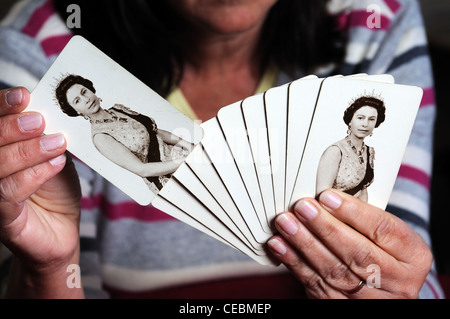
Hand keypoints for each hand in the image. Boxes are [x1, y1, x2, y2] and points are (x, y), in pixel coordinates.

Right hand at [0, 88, 81, 296]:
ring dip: (27, 151)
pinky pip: (8, 192)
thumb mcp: (56, 155)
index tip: (24, 95)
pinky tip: (56, 164)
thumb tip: (56, 111)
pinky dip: (33, 175)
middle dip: (11, 127)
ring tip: (56, 143)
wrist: (61, 230)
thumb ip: (50, 136)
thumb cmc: (55, 189)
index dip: (1, 106)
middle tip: (40, 120)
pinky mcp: (2, 217)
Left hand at [267, 189, 431, 298]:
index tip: (327, 196)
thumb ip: (363, 221)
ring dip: (304, 244)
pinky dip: (294, 263)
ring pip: (334, 271)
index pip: (383, 230)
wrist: (382, 289)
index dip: (353, 212)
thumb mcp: (387, 237)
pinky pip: (315, 284)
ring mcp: (370, 299)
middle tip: (302, 207)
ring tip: (286, 223)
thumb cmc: (381, 252)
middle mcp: (397, 281)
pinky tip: (280, 245)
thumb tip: (322, 197)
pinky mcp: (342, 306)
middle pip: (358, 253)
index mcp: (412, 256)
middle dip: (325, 227)